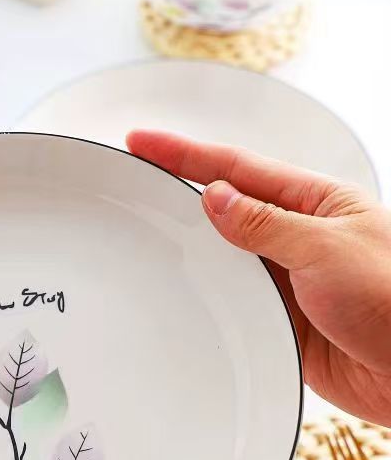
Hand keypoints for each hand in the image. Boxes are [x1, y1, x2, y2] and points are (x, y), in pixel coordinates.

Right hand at [127, 130, 390, 427]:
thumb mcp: (327, 248)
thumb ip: (266, 225)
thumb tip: (215, 199)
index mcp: (315, 203)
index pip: (237, 169)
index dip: (185, 154)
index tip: (144, 142)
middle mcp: (296, 236)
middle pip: (225, 207)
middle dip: (179, 193)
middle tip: (133, 182)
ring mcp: (284, 278)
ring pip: (223, 256)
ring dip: (190, 248)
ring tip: (145, 232)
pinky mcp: (279, 318)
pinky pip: (232, 298)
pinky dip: (207, 294)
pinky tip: (183, 289)